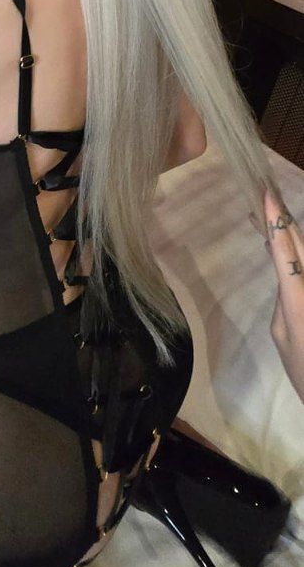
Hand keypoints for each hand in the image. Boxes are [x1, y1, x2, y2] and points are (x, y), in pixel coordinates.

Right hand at [261, 186, 303, 402]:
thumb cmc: (303, 371)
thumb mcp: (281, 337)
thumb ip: (283, 301)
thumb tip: (286, 277)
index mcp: (298, 299)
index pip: (284, 251)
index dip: (274, 221)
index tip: (266, 195)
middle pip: (300, 243)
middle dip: (283, 219)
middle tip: (265, 195)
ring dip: (291, 232)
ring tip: (271, 216)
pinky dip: (297, 252)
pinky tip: (286, 245)